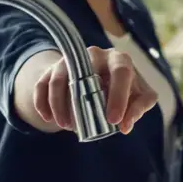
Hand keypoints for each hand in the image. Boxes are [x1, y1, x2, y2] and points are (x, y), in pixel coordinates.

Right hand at [33, 46, 156, 133]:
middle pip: (84, 73)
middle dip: (82, 102)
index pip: (120, 72)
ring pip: (60, 79)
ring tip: (66, 126)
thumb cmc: (126, 88)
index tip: (113, 121)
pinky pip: (43, 83)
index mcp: (119, 60)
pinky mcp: (54, 68)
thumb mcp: (140, 96)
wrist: (100, 77)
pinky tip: (48, 118)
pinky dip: (42, 101)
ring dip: (59, 104)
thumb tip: (125, 125)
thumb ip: (139, 108)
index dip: (118, 96)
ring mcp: (72, 59)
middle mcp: (95, 54)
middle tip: (83, 127)